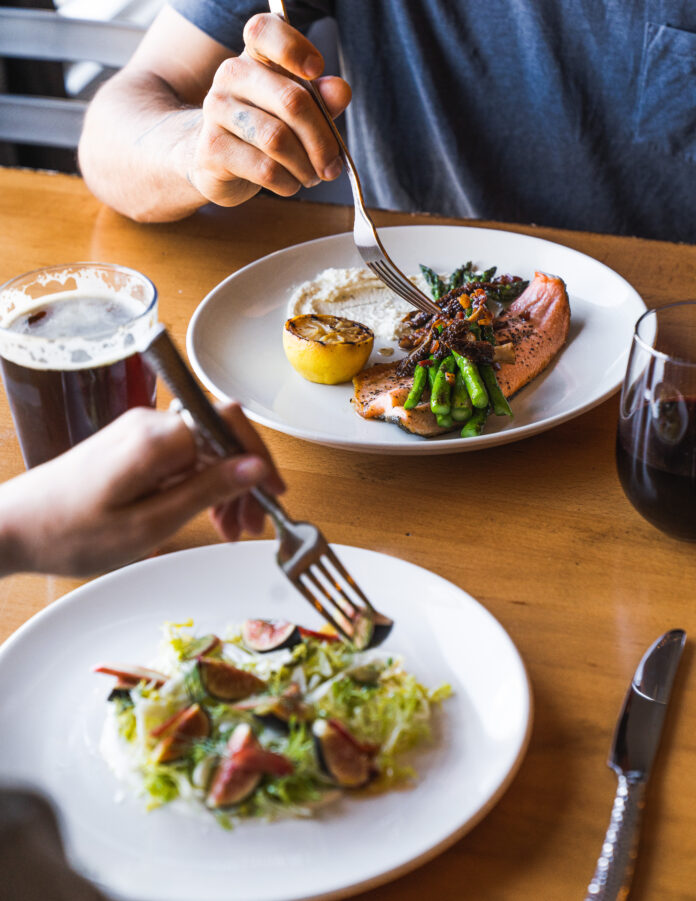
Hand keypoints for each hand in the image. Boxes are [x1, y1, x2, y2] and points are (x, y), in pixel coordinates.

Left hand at [0, 404, 284, 577]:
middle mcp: (150, 424)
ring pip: (204, 449)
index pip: (230, 426)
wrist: (10, 528)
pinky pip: (182, 457)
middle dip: (244, 479)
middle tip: (251, 526)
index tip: (274, 494)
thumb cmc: (69, 533)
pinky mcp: (131, 446)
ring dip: (224, 485)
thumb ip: (206, 491)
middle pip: (220, 437)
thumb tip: (256, 467)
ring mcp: (139, 433)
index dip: (260, 457)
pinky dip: (199, 484)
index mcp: (157, 438)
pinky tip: (203, 514)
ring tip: (229, 529)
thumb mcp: (148, 524)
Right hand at [189, 13, 350, 206]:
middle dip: (321, 141)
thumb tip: (340, 91)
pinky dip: (287, 182)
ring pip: (278, 140)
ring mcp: (217, 110)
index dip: (294, 48)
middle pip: (291, 101)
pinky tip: (289, 183)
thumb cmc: (263, 129)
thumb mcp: (296, 110)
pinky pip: (264, 168)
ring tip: (311, 176)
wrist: (214, 160)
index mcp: (255, 56)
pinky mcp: (212, 148)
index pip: (265, 31)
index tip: (316, 70)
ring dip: (305, 167)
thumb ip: (321, 99)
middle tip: (332, 165)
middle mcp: (231, 75)